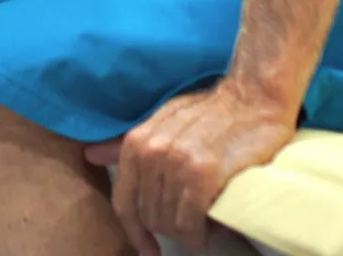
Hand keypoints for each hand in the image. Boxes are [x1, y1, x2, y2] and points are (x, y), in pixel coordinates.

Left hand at [84, 81, 296, 253]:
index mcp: (138, 141)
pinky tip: (211, 227)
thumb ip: (126, 143)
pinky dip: (200, 235)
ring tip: (204, 217)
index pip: (123, 202)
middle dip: (170, 227)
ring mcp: (177, 163)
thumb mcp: (162, 120)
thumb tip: (91, 155)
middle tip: (191, 219)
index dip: (133, 232)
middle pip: (150, 217)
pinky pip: (191, 225)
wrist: (251, 100)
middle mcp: (153, 152)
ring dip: (189, 231)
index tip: (147, 250)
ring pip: (171, 224)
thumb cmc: (208, 113)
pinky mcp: (204, 175)